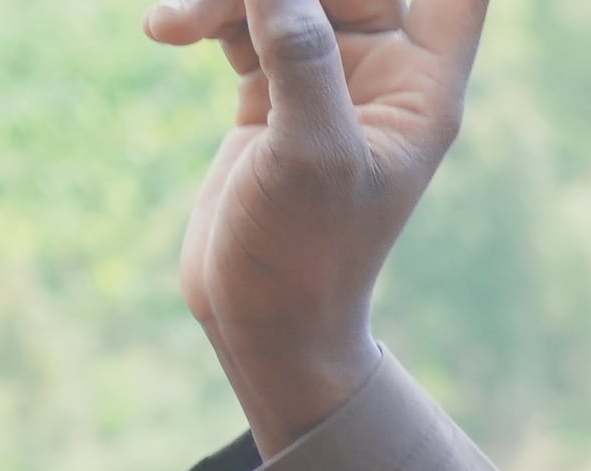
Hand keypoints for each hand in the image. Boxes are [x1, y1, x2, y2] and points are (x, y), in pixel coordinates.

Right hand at [148, 0, 487, 451]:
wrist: (261, 320)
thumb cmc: (305, 257)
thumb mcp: (309, 156)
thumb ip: (299, 57)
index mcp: (425, 84)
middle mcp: (385, 70)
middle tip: (224, 0)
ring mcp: (326, 72)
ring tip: (172, 23)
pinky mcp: (271, 84)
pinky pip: (241, 13)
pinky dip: (204, 12)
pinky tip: (165, 32)